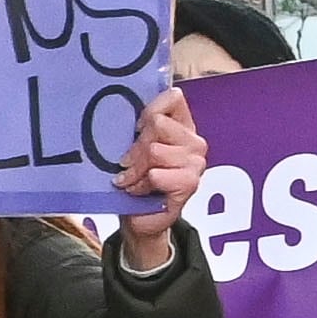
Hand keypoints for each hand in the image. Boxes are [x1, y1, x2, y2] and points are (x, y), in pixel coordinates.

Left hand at [113, 86, 205, 270]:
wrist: (139, 219)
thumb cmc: (136, 180)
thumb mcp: (132, 147)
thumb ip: (137, 127)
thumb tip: (120, 106)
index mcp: (182, 126)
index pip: (174, 98)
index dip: (150, 110)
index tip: (136, 128)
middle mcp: (194, 141)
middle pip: (157, 124)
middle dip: (135, 147)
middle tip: (127, 164)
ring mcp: (196, 162)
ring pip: (154, 150)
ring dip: (135, 170)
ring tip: (132, 180)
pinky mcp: (190, 183)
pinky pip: (156, 173)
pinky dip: (140, 185)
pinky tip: (139, 192)